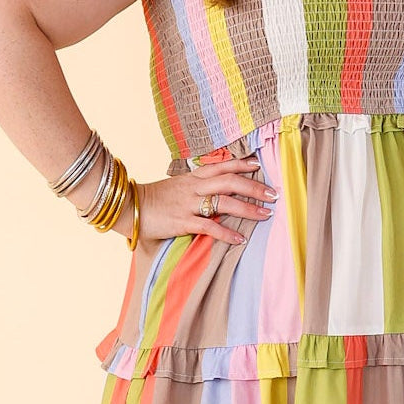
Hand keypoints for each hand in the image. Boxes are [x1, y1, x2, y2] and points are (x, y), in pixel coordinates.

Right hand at [132, 153, 277, 247]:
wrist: (130, 206)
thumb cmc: (155, 199)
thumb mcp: (177, 186)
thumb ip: (196, 186)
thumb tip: (215, 189)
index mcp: (193, 177)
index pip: (222, 166)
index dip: (242, 164)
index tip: (259, 165)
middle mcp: (194, 187)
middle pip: (230, 182)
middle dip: (254, 187)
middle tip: (273, 194)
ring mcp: (189, 204)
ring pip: (224, 202)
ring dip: (248, 209)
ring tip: (265, 214)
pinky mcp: (182, 221)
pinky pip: (209, 227)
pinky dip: (226, 233)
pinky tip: (240, 239)